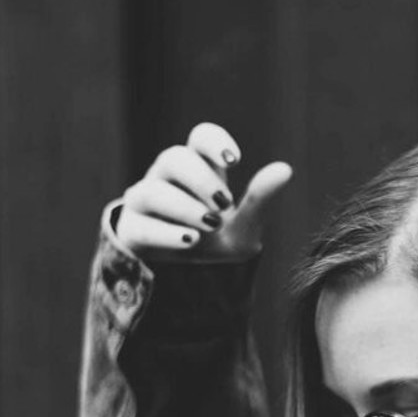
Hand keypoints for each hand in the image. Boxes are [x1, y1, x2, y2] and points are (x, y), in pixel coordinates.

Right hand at [116, 121, 292, 260]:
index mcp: (198, 168)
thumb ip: (260, 199)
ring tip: (210, 225)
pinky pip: (142, 226)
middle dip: (200, 179)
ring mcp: (145, 201)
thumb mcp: (244, 225)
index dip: (213, 142)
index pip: (200, 137)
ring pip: (153, 191)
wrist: (190, 279)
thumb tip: (285, 169)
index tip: (233, 161)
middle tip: (225, 204)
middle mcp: (168, 178)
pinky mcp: (132, 231)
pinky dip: (166, 233)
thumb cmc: (216, 240)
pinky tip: (190, 240)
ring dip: (184, 207)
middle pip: (174, 159)